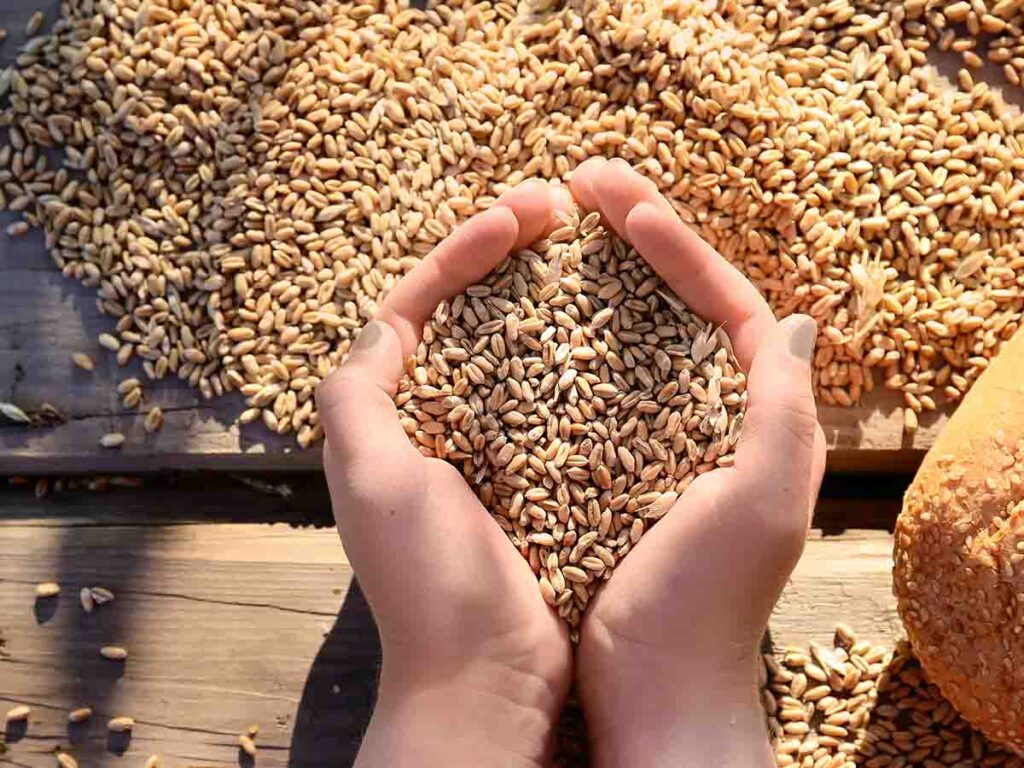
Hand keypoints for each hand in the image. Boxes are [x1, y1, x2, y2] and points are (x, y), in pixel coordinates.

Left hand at [316, 181, 575, 767]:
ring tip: (582, 256)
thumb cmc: (430, 583)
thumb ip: (358, 395)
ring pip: (508, 351)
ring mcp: (481, 452)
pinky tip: (608, 337)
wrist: (486, 679)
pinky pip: (548, 401)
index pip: (416, 306)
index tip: (520, 217)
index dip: (461, 251)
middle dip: (502, 258)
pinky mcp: (529, 479)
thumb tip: (381, 322)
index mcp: (385, 420)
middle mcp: (428, 428)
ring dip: (539, 299)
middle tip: (555, 213)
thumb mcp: (373, 480)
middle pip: (463, 317)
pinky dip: (570, 361)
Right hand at [571, 159, 825, 766]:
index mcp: (755, 420)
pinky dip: (563, 344)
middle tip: (580, 185)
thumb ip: (784, 409)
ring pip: (626, 339)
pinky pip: (587, 388)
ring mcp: (655, 444)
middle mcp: (708, 423)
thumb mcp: (761, 501)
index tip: (621, 202)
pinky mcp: (605, 471)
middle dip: (634, 238)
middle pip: (675, 307)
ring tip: (552, 233)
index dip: (677, 244)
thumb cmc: (706, 604)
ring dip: (593, 282)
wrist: (654, 693)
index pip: (724, 303)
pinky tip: (526, 322)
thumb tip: (790, 320)